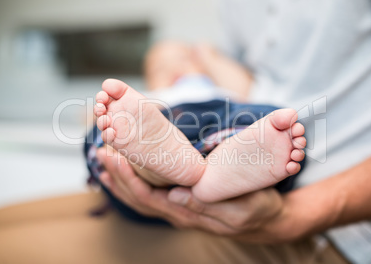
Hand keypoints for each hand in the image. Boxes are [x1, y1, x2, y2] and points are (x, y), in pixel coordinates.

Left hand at [97, 146, 299, 242]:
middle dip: (118, 176)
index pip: (148, 198)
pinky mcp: (184, 202)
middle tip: (102, 150)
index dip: (128, 179)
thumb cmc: (257, 208)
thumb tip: (175, 197)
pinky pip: (153, 195)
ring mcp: (180, 209)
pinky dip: (136, 182)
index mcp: (189, 215)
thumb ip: (208, 205)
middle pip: (138, 198)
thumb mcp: (241, 207)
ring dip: (122, 180)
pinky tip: (128, 172)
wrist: (267, 219)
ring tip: (106, 160)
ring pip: (142, 198)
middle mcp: (179, 213)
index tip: (115, 157)